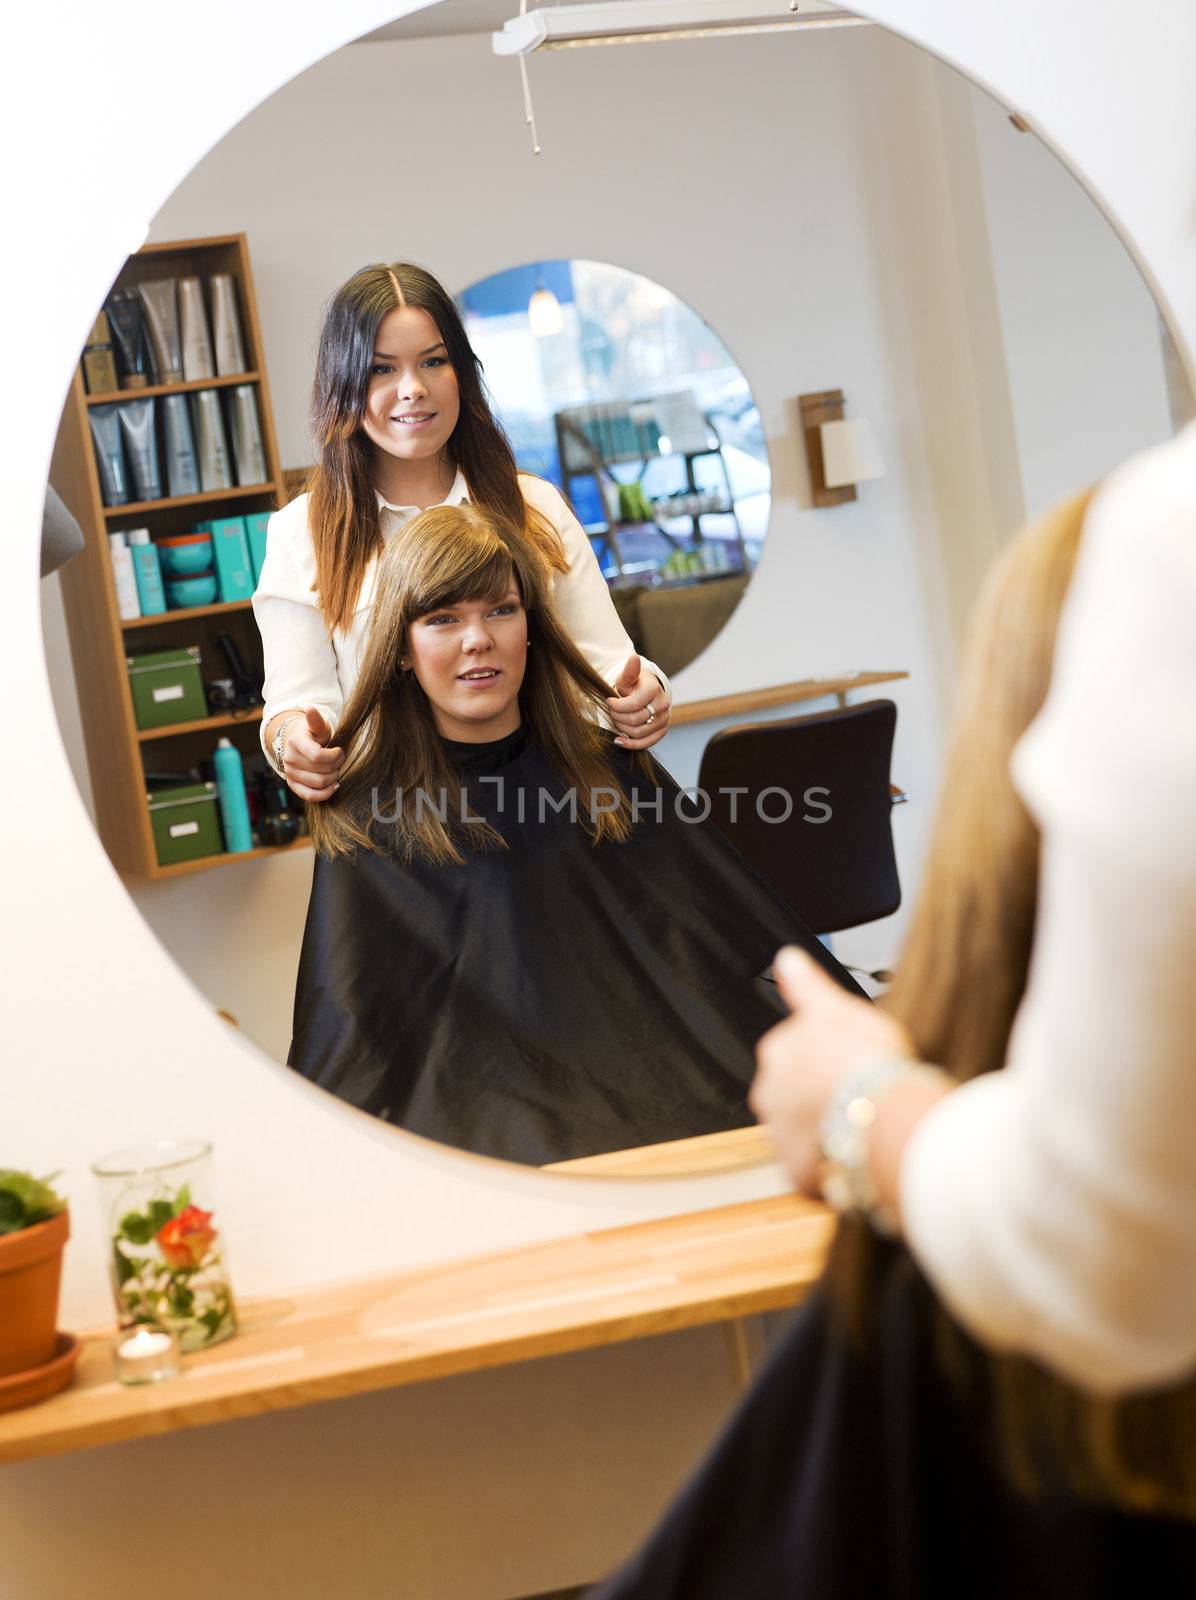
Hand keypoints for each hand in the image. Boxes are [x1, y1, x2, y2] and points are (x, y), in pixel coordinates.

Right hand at [282, 707, 343, 803]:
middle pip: (321, 771)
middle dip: (337, 765)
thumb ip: (316, 720)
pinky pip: (309, 795)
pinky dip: (325, 793)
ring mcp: (290, 773)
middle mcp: (290, 759)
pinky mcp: (292, 785)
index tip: (339, 750)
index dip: (334, 756)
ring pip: (319, 783)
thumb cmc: (312, 735)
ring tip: (336, 769)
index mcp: (295, 742)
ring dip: (333, 778)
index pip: (318, 756)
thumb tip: (310, 708)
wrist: (297, 744)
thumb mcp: (317, 726)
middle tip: (340, 759)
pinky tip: (334, 785)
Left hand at [607, 654, 670, 749]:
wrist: (647, 693)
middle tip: (611, 711)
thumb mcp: (628, 677)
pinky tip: (618, 740)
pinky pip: (646, 743)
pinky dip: (631, 744)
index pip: (633, 704)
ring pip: (639, 732)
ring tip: (616, 720)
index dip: (616, 706)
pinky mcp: (662, 731)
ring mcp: (664, 719)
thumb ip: (629, 670)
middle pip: (634, 720)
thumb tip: (633, 657)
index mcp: (654, 690)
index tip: (608, 701)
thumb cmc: (634, 685)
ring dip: (622, 728)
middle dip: (617, 717)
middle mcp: (662, 705)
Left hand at [751, 947, 916, 1193]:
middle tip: (860, 1094)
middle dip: (820, 1094)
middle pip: (793, 1091)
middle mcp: (768, 1093)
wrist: (882, 1119)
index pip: (793, 1050)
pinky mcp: (796, 1171)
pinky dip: (831, 1161)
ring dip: (824, 1129)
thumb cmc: (867, 1061)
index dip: (826, 1055)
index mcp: (776, 1051)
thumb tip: (785, 959)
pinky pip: (813, 1166)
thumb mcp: (839, 1007)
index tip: (851, 1061)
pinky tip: (858, 1152)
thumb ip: (806, 986)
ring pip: (802, 1129)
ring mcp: (780, 1135)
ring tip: (864, 1127)